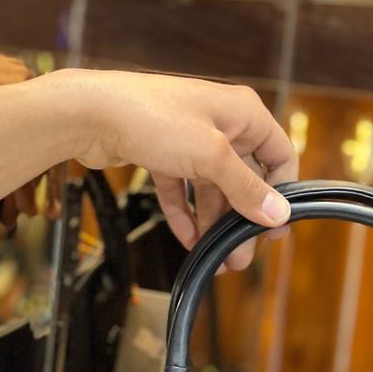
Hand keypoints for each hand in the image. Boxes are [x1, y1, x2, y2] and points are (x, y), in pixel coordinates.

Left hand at [55, 69, 296, 267]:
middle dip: (242, 220)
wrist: (90, 113)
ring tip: (215, 258)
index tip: (275, 226)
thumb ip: (246, 188)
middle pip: (245, 180)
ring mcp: (191, 139)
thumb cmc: (153, 117)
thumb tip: (277, 214)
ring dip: (214, 224)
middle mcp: (221, 124)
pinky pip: (182, 191)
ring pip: (212, 190)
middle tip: (240, 256)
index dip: (282, 191)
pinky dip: (186, 215)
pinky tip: (189, 240)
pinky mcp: (163, 153)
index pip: (280, 155)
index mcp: (243, 114)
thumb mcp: (212, 157)